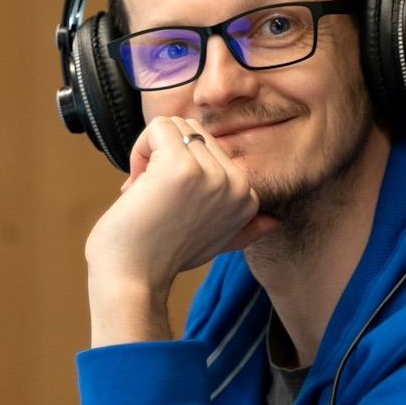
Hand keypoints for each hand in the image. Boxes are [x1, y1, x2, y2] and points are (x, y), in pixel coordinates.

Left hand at [85, 116, 277, 345]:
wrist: (132, 280)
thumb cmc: (162, 258)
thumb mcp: (215, 240)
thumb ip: (244, 228)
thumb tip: (274, 223)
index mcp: (248, 198)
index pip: (210, 145)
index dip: (181, 167)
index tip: (171, 205)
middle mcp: (237, 185)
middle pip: (193, 129)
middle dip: (164, 155)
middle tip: (153, 197)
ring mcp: (212, 175)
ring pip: (175, 125)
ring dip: (149, 153)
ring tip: (147, 192)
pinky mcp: (181, 168)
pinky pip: (158, 127)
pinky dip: (139, 151)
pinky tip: (137, 186)